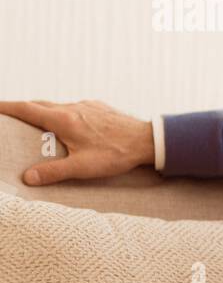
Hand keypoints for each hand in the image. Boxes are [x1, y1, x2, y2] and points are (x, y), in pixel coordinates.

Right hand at [0, 100, 153, 184]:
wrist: (148, 140)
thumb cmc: (117, 154)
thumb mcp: (83, 167)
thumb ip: (54, 172)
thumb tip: (27, 178)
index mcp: (64, 119)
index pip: (27, 109)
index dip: (7, 107)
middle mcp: (73, 107)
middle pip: (39, 105)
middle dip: (21, 109)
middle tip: (8, 115)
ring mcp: (87, 105)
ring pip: (57, 105)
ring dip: (43, 112)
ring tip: (34, 123)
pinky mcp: (99, 107)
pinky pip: (74, 108)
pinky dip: (62, 114)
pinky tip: (67, 125)